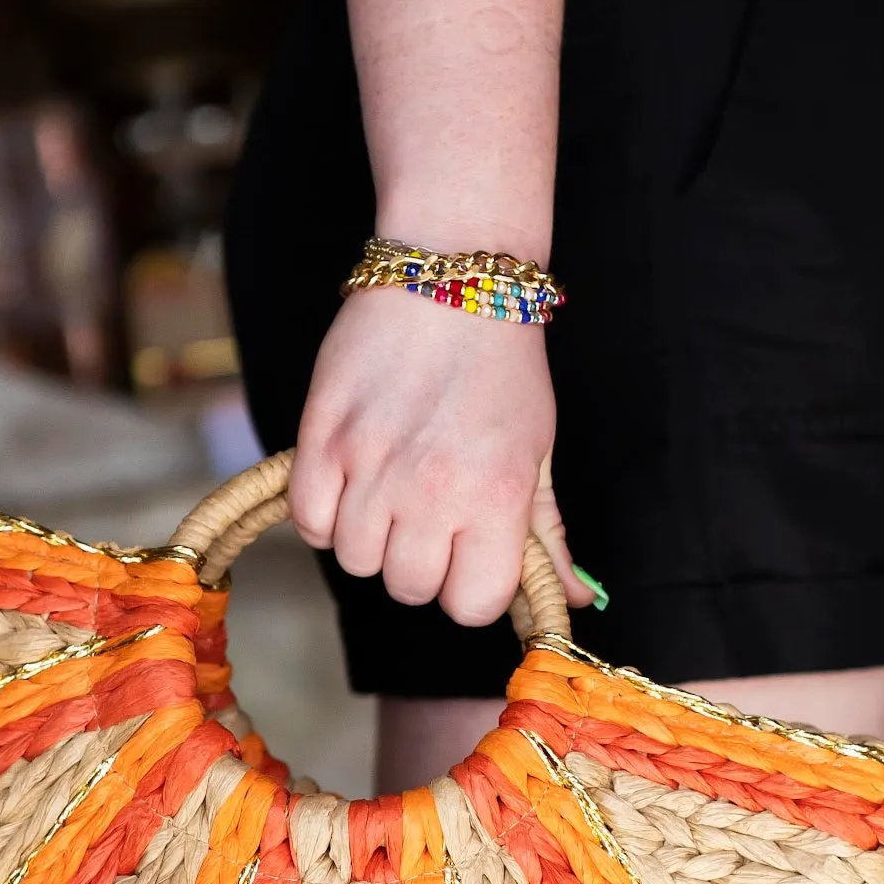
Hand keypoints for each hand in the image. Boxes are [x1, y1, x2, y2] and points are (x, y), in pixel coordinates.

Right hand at [289, 287, 592, 626]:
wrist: (450, 277)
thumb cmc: (501, 368)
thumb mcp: (537, 452)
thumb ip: (546, 535)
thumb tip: (574, 603)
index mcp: (497, 497)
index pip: (471, 606)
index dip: (468, 588)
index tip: (468, 556)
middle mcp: (433, 490)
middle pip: (408, 588)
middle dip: (418, 563)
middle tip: (426, 518)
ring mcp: (371, 465)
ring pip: (355, 560)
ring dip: (369, 538)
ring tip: (387, 494)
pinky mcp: (322, 439)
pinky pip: (309, 522)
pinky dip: (325, 514)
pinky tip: (348, 484)